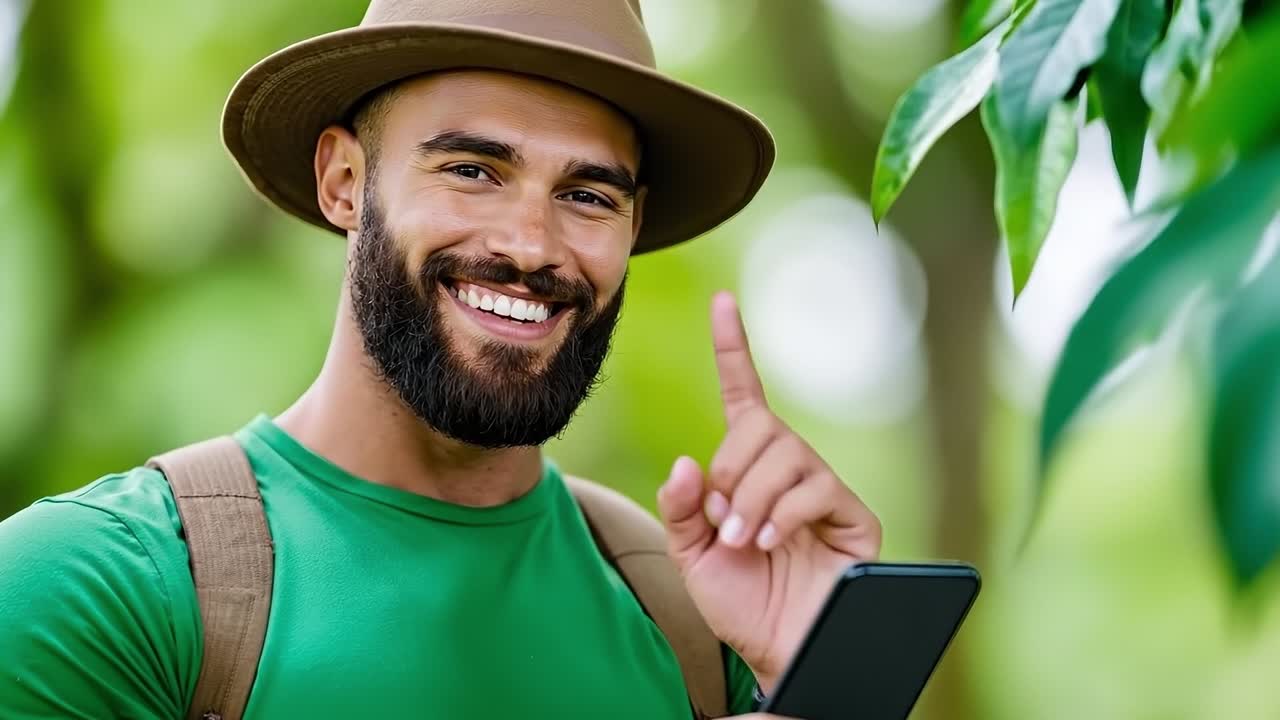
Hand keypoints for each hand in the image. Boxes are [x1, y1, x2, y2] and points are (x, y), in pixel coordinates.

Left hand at [657, 292, 881, 692]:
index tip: (724, 302)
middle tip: (724, 523)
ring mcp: (822, 490)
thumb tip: (689, 461)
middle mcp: (788, 469)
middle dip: (730, 473)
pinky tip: (769, 542)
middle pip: (761, 426)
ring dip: (752, 499)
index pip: (742, 395)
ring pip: (786, 453)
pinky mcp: (852, 515)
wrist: (779, 651)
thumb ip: (681, 507)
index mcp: (747, 470)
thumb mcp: (690, 556)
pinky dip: (781, 514)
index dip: (733, 348)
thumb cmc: (739, 603)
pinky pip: (816, 487)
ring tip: (744, 541)